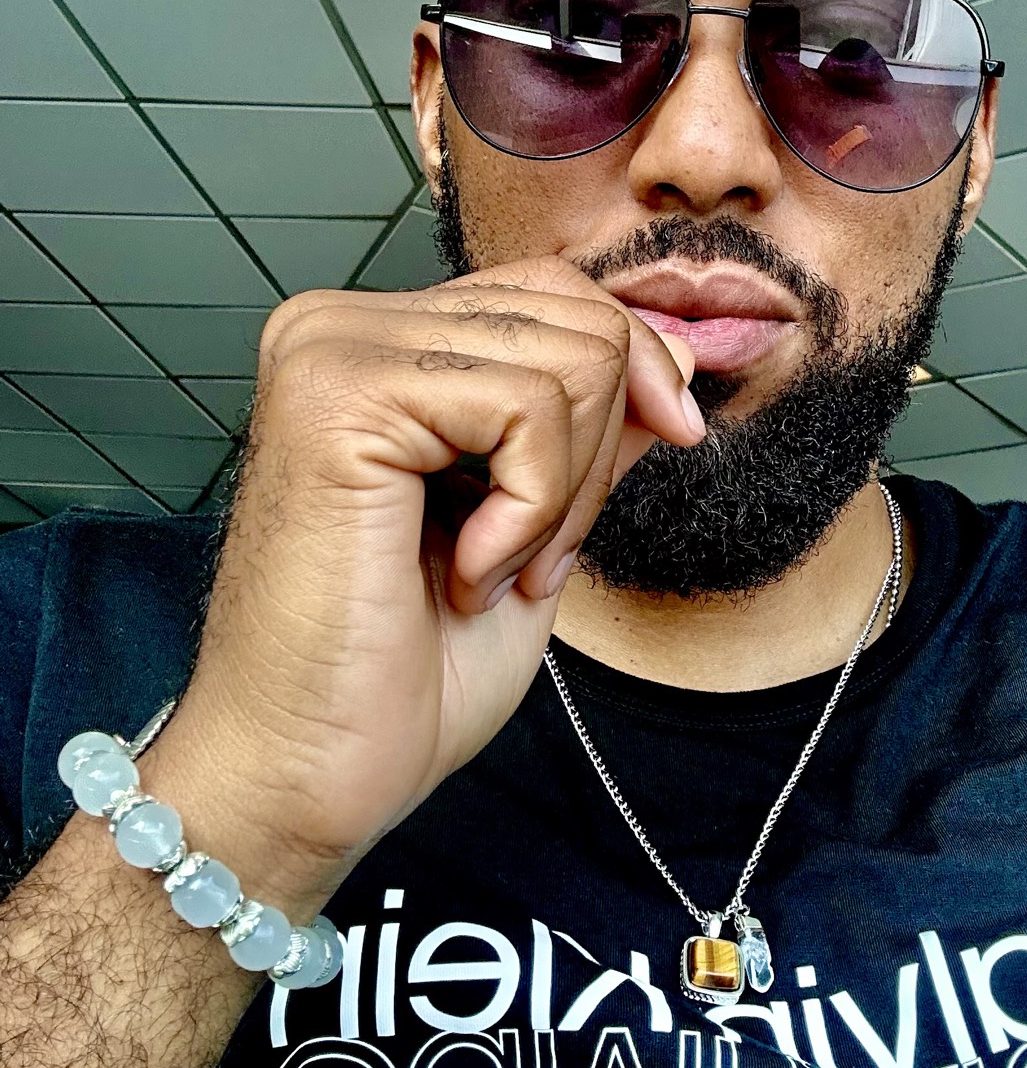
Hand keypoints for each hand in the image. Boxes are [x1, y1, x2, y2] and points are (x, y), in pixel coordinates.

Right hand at [142, 259, 702, 911]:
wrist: (307, 775)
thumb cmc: (399, 675)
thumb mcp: (537, 525)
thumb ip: (592, 432)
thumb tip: (678, 361)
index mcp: (379, 346)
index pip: (554, 292)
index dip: (633, 372)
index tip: (667, 445)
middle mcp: (342, 326)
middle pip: (576, 315)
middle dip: (598, 454)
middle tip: (531, 559)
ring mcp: (332, 350)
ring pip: (569, 360)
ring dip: (562, 496)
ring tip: (490, 572)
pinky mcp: (340, 393)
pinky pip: (528, 405)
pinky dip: (533, 508)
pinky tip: (466, 572)